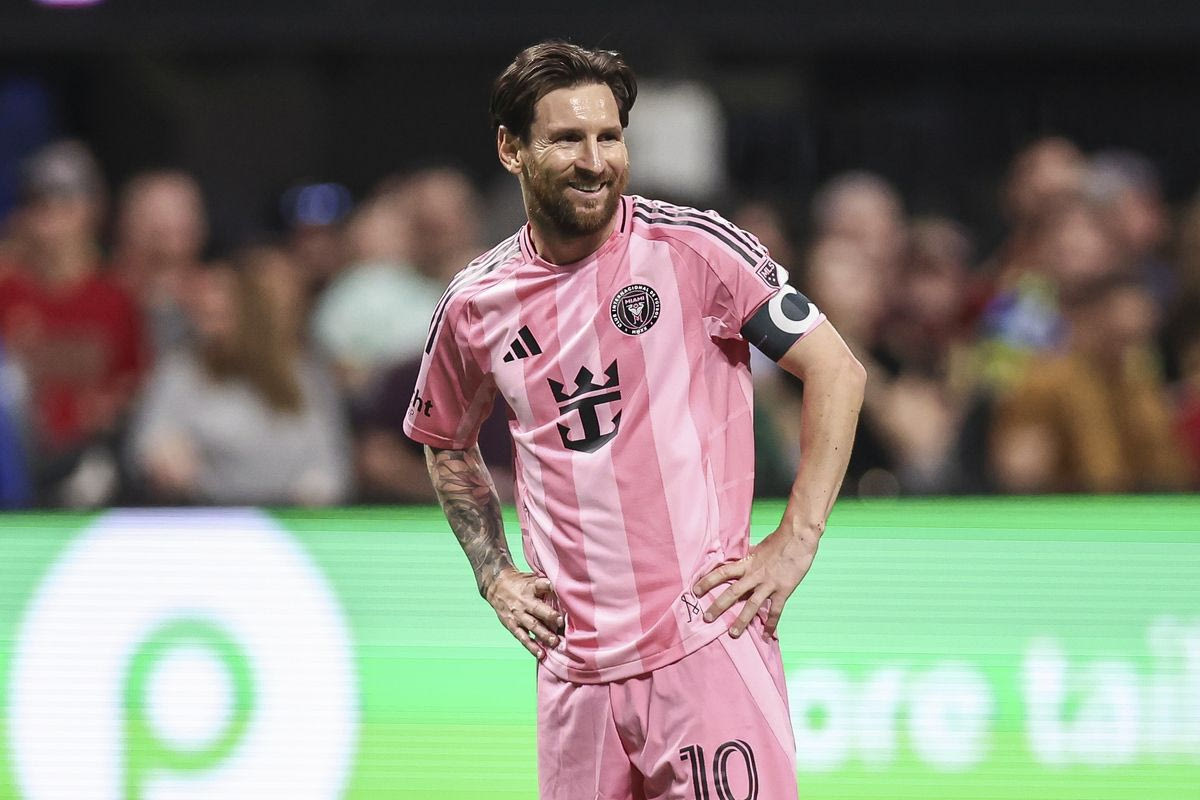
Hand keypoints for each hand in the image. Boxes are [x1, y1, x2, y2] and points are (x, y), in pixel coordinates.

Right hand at [484, 566, 563, 658]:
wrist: (496, 586)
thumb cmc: (520, 583)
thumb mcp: (532, 578)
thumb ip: (546, 585)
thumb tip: (566, 590)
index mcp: (531, 587)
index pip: (542, 585)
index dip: (551, 589)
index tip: (562, 594)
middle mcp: (524, 601)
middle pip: (538, 609)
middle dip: (550, 616)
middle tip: (561, 623)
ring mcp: (517, 614)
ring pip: (532, 625)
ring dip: (544, 635)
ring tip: (555, 642)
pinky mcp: (512, 625)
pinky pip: (522, 637)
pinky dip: (531, 646)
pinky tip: (540, 654)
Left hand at [693, 527, 818, 639]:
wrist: (798, 537)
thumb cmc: (779, 540)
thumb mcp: (759, 548)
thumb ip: (750, 558)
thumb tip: (741, 560)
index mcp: (747, 563)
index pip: (722, 572)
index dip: (707, 581)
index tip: (695, 591)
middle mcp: (755, 575)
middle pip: (732, 593)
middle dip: (718, 606)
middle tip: (707, 619)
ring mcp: (769, 584)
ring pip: (751, 605)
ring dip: (741, 620)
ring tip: (733, 634)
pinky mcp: (783, 590)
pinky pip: (775, 611)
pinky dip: (771, 624)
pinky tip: (766, 636)